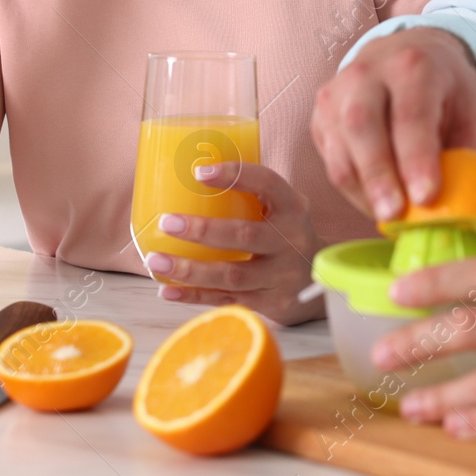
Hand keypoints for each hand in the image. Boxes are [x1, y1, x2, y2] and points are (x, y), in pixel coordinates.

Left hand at [142, 162, 322, 326]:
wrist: (319, 277)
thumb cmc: (285, 232)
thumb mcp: (282, 207)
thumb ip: (250, 194)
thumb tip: (191, 175)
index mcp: (292, 207)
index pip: (267, 183)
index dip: (235, 175)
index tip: (199, 172)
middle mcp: (291, 240)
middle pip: (245, 235)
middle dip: (202, 230)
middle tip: (166, 222)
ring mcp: (282, 275)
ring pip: (232, 275)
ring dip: (190, 270)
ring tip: (156, 261)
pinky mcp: (271, 302)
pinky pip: (227, 299)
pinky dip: (194, 296)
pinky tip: (167, 290)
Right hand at [311, 28, 475, 222]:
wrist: (405, 52)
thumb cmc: (441, 89)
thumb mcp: (470, 110)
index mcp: (414, 64)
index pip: (411, 112)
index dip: (416, 157)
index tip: (426, 197)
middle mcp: (368, 72)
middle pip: (363, 124)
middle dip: (378, 175)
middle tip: (394, 215)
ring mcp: (338, 91)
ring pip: (340, 145)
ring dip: (362, 188)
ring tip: (387, 217)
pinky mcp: (321, 115)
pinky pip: (330, 158)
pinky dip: (351, 188)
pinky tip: (375, 202)